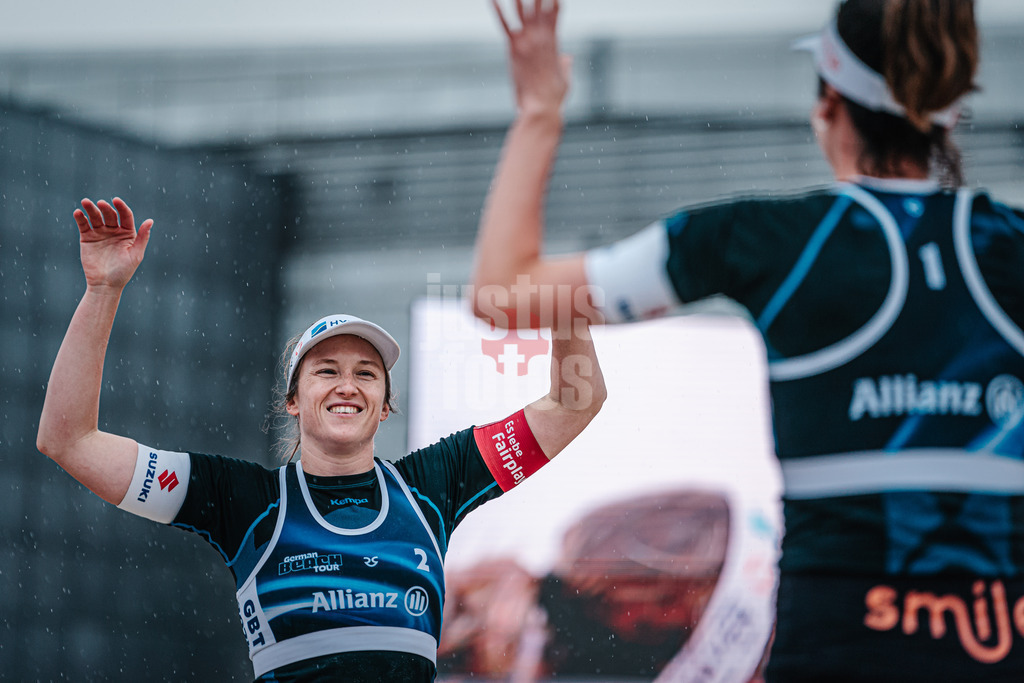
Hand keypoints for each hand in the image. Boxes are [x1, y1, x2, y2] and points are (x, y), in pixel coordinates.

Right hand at [73, 197, 152, 290]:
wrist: (105, 284)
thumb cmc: (123, 271)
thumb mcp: (135, 255)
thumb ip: (142, 237)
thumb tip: (150, 220)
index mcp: (128, 233)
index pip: (125, 216)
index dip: (121, 207)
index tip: (116, 200)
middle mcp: (114, 231)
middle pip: (110, 214)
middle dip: (105, 208)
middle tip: (100, 204)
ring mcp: (100, 233)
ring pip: (95, 217)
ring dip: (90, 209)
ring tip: (85, 202)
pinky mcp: (87, 238)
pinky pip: (83, 225)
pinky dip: (80, 218)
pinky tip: (78, 213)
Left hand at [493, 0, 571, 116]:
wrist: (541, 107)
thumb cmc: (553, 97)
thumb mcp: (564, 78)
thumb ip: (565, 64)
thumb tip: (568, 57)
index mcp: (553, 43)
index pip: (554, 14)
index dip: (552, 2)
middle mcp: (541, 38)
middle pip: (538, 7)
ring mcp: (527, 42)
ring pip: (521, 11)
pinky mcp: (514, 49)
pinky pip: (504, 25)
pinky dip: (497, 11)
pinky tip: (492, 0)